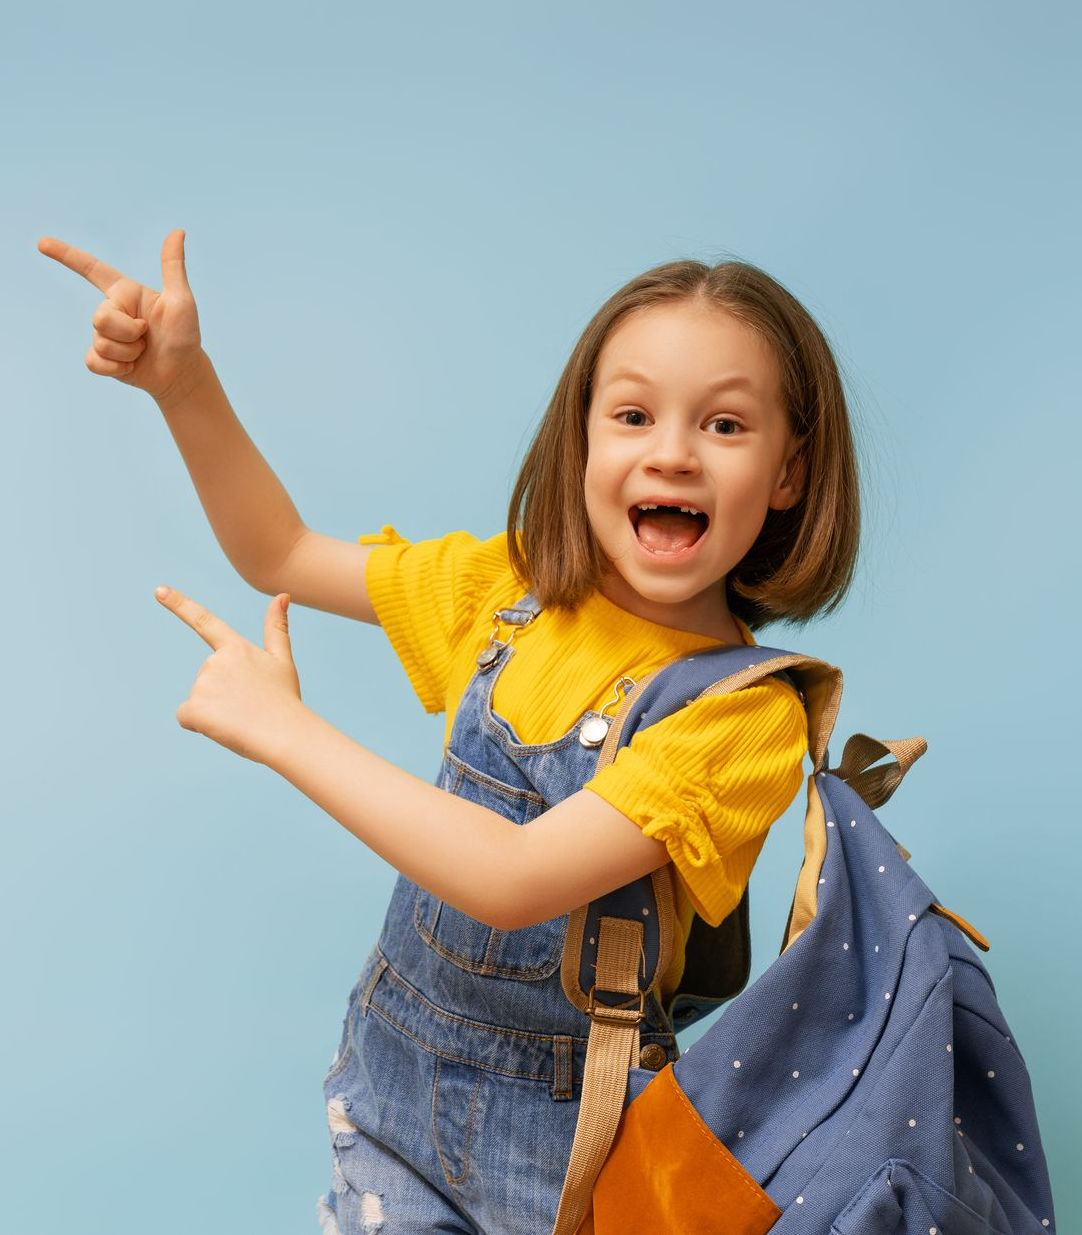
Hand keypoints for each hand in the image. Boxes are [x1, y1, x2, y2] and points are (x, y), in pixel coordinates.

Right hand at [38, 229, 203, 405]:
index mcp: (126, 292)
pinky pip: (94, 361)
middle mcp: (112, 310)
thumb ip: (173, 267)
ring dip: (127, 352)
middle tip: (147, 336)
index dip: (66, 255)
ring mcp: (106, 335)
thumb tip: (178, 231)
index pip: (92, 269)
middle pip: (100, 318)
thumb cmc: (185, 335)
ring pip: (100, 342)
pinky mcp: (103, 358)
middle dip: (127, 332)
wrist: (183, 373)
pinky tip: (131, 367)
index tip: (41, 243)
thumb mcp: (181, 300)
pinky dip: (115, 368)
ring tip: (144, 351)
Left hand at [154, 586, 304, 765]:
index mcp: (236, 648)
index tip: (159, 590)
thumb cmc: (285, 699)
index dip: (180, 604)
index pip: (204, 621)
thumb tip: (282, 595)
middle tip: (248, 705)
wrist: (284, 733)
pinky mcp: (193, 708)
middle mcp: (214, 661)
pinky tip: (224, 727)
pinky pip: (187, 717)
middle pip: (207, 679)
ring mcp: (202, 684)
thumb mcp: (282, 661)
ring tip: (241, 717)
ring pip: (199, 700)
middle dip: (223, 694)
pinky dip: (201, 725)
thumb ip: (277, 628)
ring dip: (215, 710)